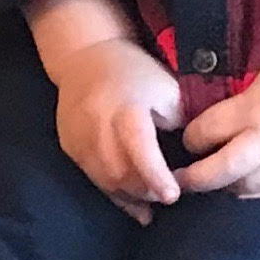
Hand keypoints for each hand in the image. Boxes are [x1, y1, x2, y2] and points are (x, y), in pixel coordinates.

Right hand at [50, 36, 185, 224]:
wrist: (85, 56)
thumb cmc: (135, 71)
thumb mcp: (166, 88)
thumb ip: (178, 122)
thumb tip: (189, 157)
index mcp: (126, 109)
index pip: (139, 148)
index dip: (156, 175)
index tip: (173, 195)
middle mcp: (98, 126)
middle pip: (121, 173)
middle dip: (147, 191)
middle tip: (169, 196)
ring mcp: (79, 139)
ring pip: (106, 181)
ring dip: (131, 196)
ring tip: (152, 201)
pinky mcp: (70, 148)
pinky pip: (93, 180)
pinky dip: (115, 194)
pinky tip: (134, 203)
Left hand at [177, 35, 259, 198]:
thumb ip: (242, 100)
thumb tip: (213, 121)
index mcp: (256, 107)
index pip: (206, 132)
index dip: (191, 138)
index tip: (189, 142)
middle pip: (223, 169)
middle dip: (196, 179)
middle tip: (182, 182)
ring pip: (251, 190)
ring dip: (228, 193)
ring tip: (217, 192)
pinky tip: (253, 206)